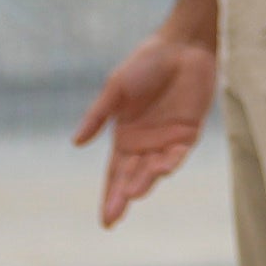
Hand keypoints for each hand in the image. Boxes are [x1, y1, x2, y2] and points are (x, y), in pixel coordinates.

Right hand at [69, 26, 214, 225]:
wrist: (182, 44)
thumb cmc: (145, 63)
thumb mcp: (116, 89)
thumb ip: (98, 116)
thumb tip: (75, 144)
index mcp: (124, 136)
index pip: (115, 174)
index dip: (110, 196)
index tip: (106, 221)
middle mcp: (145, 144)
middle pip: (132, 178)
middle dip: (123, 197)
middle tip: (115, 216)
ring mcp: (167, 140)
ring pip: (155, 169)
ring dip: (145, 181)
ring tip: (134, 191)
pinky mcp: (189, 133)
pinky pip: (179, 153)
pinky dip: (171, 162)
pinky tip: (163, 168)